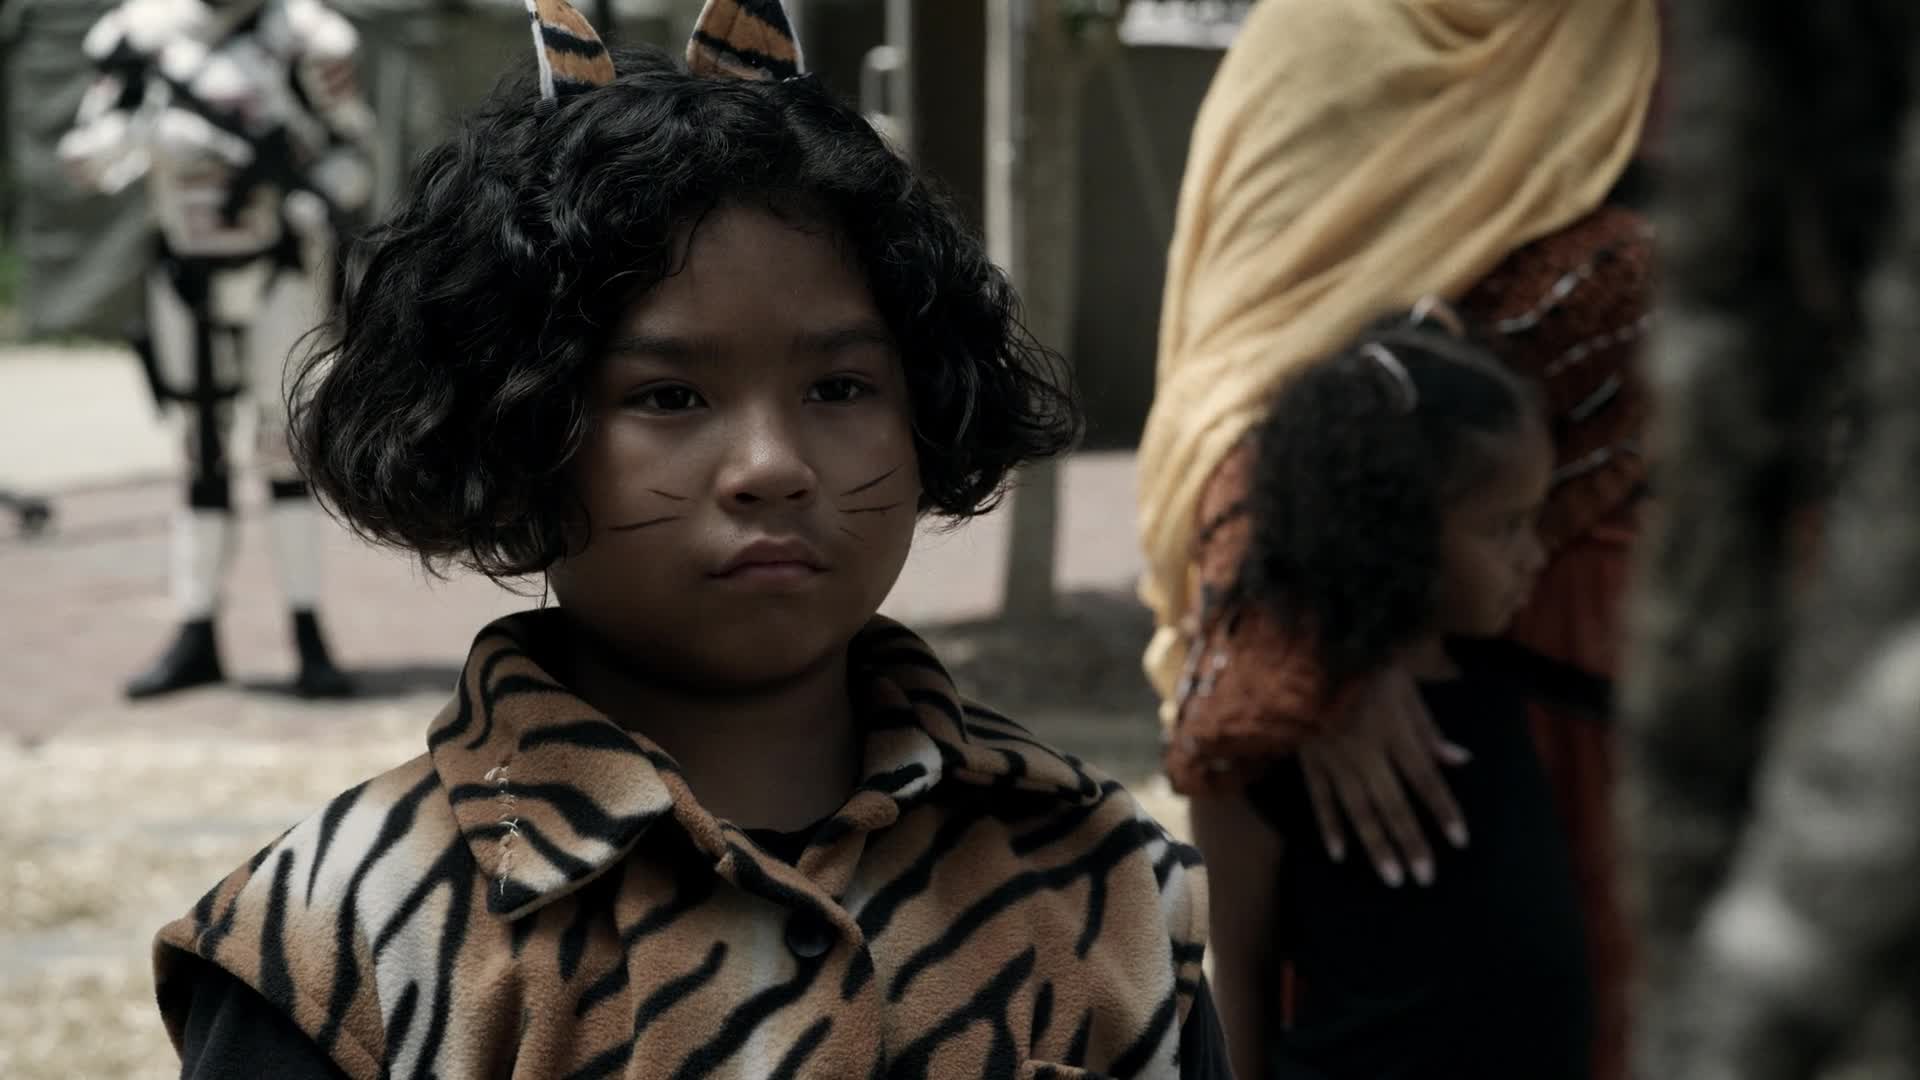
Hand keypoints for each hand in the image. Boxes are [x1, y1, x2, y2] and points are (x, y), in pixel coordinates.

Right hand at [1298, 666, 1470, 886]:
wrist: (1303, 650)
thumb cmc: (1362, 662)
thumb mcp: (1403, 684)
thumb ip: (1427, 725)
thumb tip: (1460, 759)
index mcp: (1394, 730)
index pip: (1425, 779)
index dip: (1443, 810)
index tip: (1460, 842)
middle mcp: (1366, 752)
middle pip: (1393, 804)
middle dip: (1411, 842)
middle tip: (1425, 878)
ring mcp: (1335, 759)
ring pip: (1358, 809)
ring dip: (1376, 846)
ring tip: (1392, 878)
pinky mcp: (1309, 759)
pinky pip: (1319, 798)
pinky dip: (1329, 826)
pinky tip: (1339, 854)